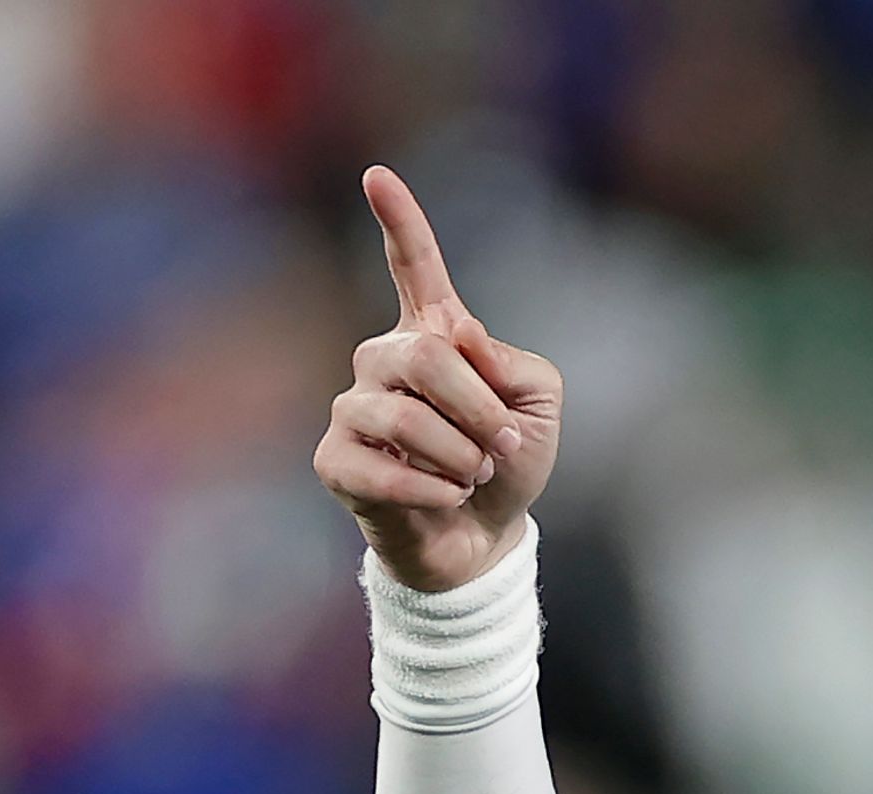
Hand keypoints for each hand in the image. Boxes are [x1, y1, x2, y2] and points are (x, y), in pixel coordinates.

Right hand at [314, 166, 562, 592]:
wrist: (483, 539)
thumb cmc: (507, 466)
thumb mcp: (538, 409)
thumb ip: (513, 364)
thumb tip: (459, 337)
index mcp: (434, 334)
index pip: (413, 266)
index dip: (399, 221)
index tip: (377, 174)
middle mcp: (384, 360)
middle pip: (424, 355)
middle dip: (479, 409)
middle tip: (503, 447)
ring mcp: (352, 407)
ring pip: (403, 415)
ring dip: (460, 456)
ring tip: (472, 476)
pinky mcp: (334, 459)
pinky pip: (383, 467)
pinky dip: (432, 489)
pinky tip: (443, 498)